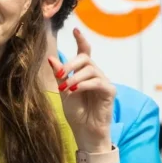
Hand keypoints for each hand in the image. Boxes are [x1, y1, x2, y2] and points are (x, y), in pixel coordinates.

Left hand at [50, 30, 115, 151]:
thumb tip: (51, 58)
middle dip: (70, 64)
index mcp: (84, 73)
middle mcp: (96, 74)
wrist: (85, 132)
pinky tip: (76, 90)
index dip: (81, 40)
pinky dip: (84, 84)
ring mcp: (104, 82)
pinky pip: (97, 82)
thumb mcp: (64, 92)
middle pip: (85, 58)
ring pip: (90, 69)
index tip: (75, 30)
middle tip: (60, 75)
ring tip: (66, 89)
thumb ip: (60, 76)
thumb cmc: (76, 113)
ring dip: (75, 77)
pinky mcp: (110, 91)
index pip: (85, 52)